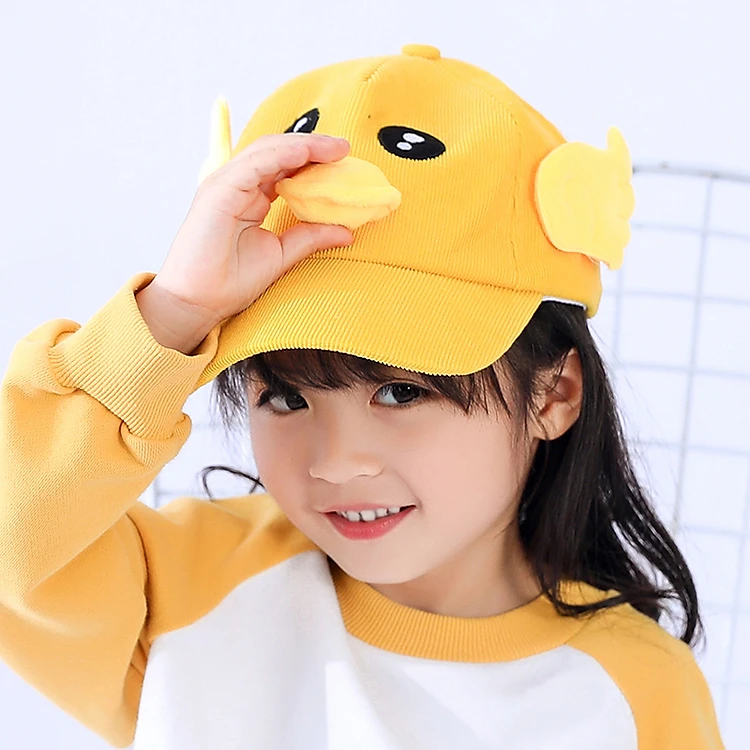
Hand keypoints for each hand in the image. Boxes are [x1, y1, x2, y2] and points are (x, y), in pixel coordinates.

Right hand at [136, 132, 353, 352]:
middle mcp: (237, 185)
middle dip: (313, 147)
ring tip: (335, 148)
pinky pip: (255, 164)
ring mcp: (225, 185)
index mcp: (250, 197)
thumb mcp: (281, 254)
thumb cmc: (229, 282)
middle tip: (344, 148)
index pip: (284, 167)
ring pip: (268, 151)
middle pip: (278, 153)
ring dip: (304, 145)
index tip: (344, 160)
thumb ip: (310, 237)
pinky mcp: (218, 191)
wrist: (197, 303)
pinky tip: (307, 153)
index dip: (313, 160)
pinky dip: (283, 155)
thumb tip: (347, 231)